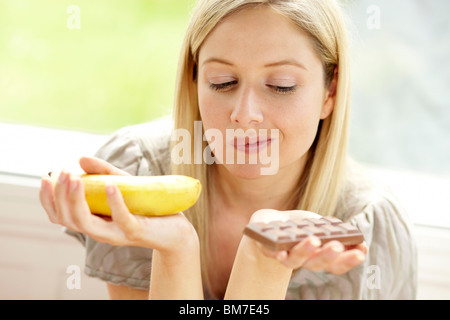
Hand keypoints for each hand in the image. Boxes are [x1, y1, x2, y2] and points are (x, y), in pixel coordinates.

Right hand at [39, 156, 197, 252]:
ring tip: (74, 178)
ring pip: (86, 223)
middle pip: (68, 219)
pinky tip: (110, 185)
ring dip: (77, 200)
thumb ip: (103, 173)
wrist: (176, 229)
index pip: (60, 216)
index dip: (48, 199)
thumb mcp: (124, 185)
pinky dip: (114, 202)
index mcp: (93, 221)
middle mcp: (100, 231)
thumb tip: (80, 158)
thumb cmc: (146, 207)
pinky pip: (122, 219)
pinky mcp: (136, 231)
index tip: (45, 176)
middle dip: (59, 195)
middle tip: (62, 172)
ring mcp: (117, 233)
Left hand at [249, 209, 366, 274]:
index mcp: (320, 258)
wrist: (274, 222)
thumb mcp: (323, 227)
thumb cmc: (303, 226)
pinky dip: (277, 254)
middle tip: (337, 246)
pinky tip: (281, 252)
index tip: (361, 252)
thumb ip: (339, 234)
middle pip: (317, 264)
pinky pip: (272, 253)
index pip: (337, 265)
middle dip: (328, 255)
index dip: (349, 260)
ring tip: (314, 240)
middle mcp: (304, 261)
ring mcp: (286, 256)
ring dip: (305, 251)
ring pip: (295, 260)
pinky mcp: (269, 248)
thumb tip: (360, 241)